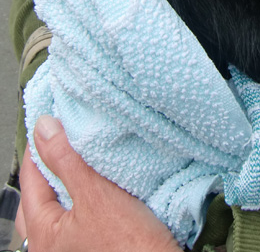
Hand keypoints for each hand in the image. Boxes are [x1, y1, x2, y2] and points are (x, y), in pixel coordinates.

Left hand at [16, 115, 181, 251]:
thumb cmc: (129, 244)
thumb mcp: (96, 194)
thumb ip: (66, 160)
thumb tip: (44, 128)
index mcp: (42, 234)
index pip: (31, 178)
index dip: (40, 146)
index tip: (52, 121)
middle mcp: (49, 245)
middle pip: (41, 195)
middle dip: (51, 164)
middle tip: (65, 137)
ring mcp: (71, 247)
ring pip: (61, 205)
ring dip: (69, 180)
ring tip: (84, 157)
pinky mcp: (92, 243)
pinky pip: (78, 213)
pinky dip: (84, 194)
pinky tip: (100, 183)